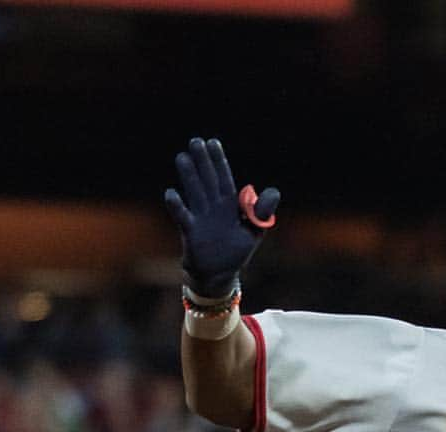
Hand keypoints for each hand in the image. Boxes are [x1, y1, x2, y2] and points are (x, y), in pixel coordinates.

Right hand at [164, 137, 279, 296]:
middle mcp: (213, 208)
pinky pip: (183, 216)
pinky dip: (177, 206)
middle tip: (195, 141)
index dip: (218, 162)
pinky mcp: (191, 232)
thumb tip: (274, 191)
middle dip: (202, 162)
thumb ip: (262, 212)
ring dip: (189, 176)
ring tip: (183, 157)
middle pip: (207, 181)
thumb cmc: (236, 251)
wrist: (219, 274)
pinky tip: (172, 193)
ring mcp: (201, 218)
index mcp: (229, 206)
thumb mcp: (255, 231)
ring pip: (195, 193)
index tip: (213, 142)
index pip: (224, 179)